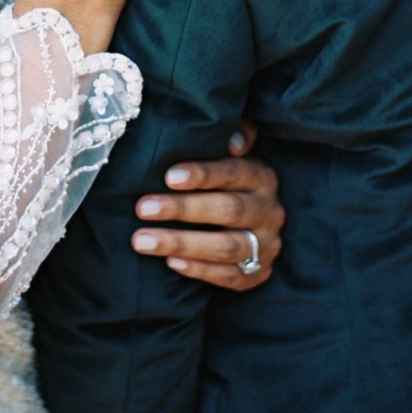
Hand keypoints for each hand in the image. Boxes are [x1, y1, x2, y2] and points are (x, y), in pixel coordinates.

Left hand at [131, 122, 284, 289]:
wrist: (255, 226)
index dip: (202, 174)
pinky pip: (229, 276)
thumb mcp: (232, 155)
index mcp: (262, 177)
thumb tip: (233, 141)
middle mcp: (269, 211)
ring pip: (226, 247)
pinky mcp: (258, 274)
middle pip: (228, 210)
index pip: (234, 172)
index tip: (168, 176)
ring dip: (181, 243)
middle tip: (142, 208)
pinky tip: (170, 262)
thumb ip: (234, 136)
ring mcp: (266, 245)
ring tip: (141, 240)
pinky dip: (199, 270)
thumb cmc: (229, 181)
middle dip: (182, 209)